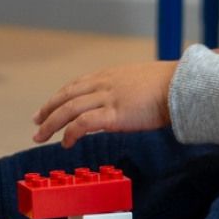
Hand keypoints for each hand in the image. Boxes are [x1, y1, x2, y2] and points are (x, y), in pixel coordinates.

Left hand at [32, 61, 177, 147]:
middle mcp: (104, 83)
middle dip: (48, 109)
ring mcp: (107, 98)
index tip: (48, 107)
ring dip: (51, 124)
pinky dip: (70, 133)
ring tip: (40, 136)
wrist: (182, 85)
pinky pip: (83, 124)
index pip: (76, 85)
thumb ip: (127, 91)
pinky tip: (65, 143)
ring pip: (68, 109)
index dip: (59, 96)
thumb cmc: (171, 85)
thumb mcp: (142, 81)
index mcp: (110, 75)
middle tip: (36, 122)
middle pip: (67, 96)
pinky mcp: (113, 114)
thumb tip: (127, 102)